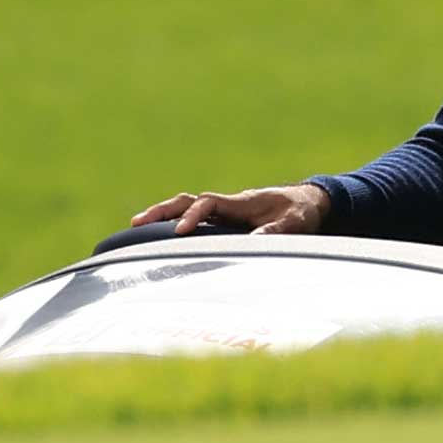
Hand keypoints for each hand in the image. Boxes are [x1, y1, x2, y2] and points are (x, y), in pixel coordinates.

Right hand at [129, 184, 330, 236]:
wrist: (307, 202)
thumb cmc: (299, 211)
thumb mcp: (292, 223)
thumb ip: (274, 232)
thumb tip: (254, 242)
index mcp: (240, 202)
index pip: (209, 203)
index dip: (193, 216)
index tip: (180, 232)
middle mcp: (227, 205)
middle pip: (188, 201)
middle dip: (162, 211)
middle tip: (136, 223)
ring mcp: (223, 212)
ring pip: (187, 208)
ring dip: (163, 216)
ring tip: (134, 229)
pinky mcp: (223, 221)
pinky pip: (194, 220)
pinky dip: (174, 224)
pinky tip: (158, 240)